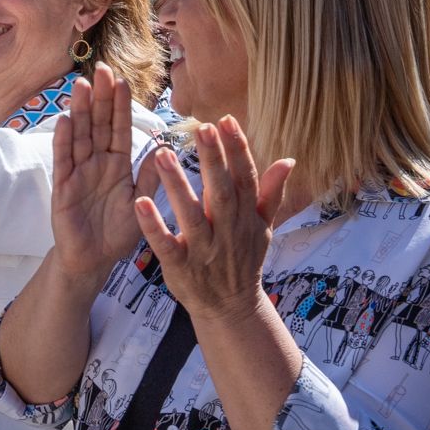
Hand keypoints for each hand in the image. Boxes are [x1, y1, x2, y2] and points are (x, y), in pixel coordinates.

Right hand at [49, 63, 144, 280]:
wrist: (92, 261)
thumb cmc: (116, 234)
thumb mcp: (140, 205)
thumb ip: (149, 178)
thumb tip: (164, 149)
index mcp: (118, 164)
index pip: (120, 128)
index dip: (121, 105)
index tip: (123, 80)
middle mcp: (97, 163)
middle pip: (99, 124)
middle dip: (101, 98)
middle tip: (103, 69)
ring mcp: (78, 173)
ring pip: (80, 136)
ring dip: (81, 111)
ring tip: (82, 85)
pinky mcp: (63, 188)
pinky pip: (64, 161)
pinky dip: (64, 142)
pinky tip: (66, 121)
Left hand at [135, 117, 294, 325]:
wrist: (231, 308)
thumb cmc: (243, 261)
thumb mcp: (263, 228)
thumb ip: (271, 193)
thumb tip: (289, 160)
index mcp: (246, 217)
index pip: (245, 178)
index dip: (238, 150)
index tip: (226, 121)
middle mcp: (227, 231)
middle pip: (221, 191)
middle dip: (213, 160)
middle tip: (202, 128)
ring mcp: (204, 249)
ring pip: (191, 214)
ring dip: (177, 185)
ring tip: (162, 155)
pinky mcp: (181, 267)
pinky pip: (166, 244)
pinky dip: (153, 226)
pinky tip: (139, 203)